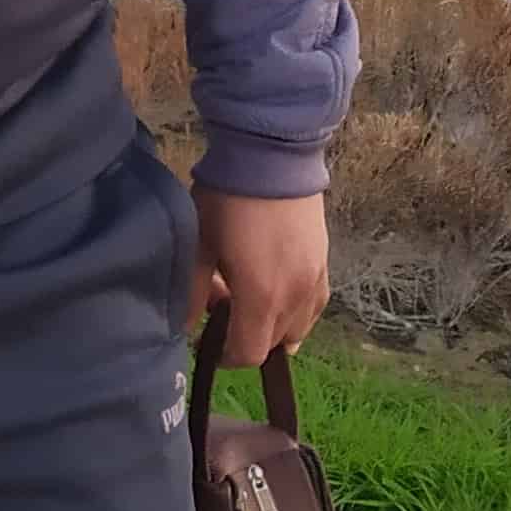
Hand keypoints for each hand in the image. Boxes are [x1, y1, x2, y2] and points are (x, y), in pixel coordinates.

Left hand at [190, 189, 329, 365]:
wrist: (271, 156)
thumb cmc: (228, 200)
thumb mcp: (200, 245)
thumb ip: (194, 293)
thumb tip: (187, 327)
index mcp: (262, 298)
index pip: (249, 354)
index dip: (225, 355)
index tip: (207, 337)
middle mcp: (295, 298)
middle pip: (273, 343)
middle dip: (246, 336)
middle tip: (222, 306)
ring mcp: (315, 281)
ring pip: (298, 328)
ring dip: (272, 326)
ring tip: (249, 300)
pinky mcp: (324, 264)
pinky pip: (314, 306)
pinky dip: (295, 312)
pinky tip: (277, 295)